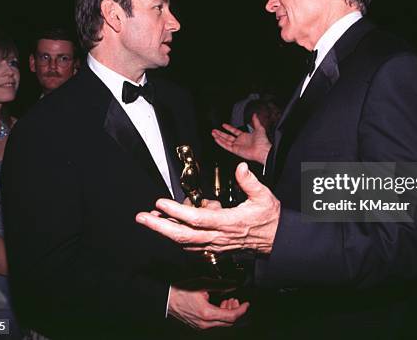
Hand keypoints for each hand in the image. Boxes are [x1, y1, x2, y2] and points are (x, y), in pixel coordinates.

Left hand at [136, 162, 280, 253]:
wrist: (275, 240)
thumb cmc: (268, 218)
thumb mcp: (264, 196)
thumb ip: (250, 182)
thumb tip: (240, 168)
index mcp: (229, 222)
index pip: (198, 219)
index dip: (177, 212)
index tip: (161, 203)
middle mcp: (218, 237)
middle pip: (183, 235)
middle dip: (159, 226)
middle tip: (141, 217)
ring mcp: (215, 245)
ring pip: (183, 241)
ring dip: (165, 230)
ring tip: (150, 217)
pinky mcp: (214, 248)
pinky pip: (190, 245)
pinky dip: (176, 236)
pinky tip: (167, 225)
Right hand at [168, 286, 248, 329]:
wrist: (166, 298)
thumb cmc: (181, 290)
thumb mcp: (203, 284)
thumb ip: (221, 285)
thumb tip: (234, 285)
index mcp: (207, 314)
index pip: (232, 317)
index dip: (242, 310)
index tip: (246, 304)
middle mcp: (204, 324)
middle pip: (228, 322)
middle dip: (235, 310)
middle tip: (235, 299)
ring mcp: (201, 326)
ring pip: (222, 324)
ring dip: (228, 312)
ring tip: (227, 300)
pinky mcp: (197, 326)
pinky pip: (214, 324)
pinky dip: (220, 315)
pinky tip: (218, 305)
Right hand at [211, 114, 271, 164]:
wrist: (263, 150)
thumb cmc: (262, 142)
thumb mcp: (259, 128)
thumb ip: (256, 121)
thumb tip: (255, 115)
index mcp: (245, 136)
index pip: (234, 131)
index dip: (229, 128)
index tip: (223, 125)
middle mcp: (240, 141)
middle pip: (227, 137)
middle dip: (220, 133)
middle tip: (214, 130)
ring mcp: (237, 146)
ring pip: (225, 141)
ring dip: (219, 137)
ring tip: (213, 133)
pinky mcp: (235, 150)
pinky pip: (226, 146)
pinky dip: (221, 143)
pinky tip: (216, 139)